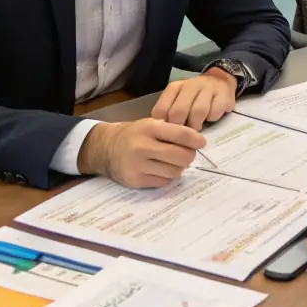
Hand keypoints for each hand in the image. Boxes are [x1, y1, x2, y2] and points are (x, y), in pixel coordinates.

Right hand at [77, 117, 206, 188]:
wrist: (105, 148)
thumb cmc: (134, 135)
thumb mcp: (150, 124)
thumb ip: (171, 131)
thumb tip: (197, 142)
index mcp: (149, 128)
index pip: (180, 133)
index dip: (195, 140)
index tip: (201, 143)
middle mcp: (143, 146)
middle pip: (181, 156)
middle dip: (189, 156)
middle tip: (187, 154)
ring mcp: (138, 165)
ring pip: (175, 171)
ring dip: (178, 168)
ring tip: (171, 162)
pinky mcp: (136, 180)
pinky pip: (164, 182)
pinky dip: (167, 176)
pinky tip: (160, 169)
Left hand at [151, 67, 236, 130]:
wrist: (219, 81)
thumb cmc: (195, 96)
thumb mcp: (178, 100)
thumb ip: (169, 113)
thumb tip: (163, 134)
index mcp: (175, 88)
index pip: (161, 109)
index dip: (164, 126)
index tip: (169, 134)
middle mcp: (190, 85)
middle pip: (179, 111)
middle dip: (180, 128)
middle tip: (183, 136)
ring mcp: (207, 89)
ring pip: (198, 112)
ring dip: (196, 125)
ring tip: (197, 129)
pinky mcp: (223, 95)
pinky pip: (215, 112)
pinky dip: (212, 118)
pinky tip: (210, 118)